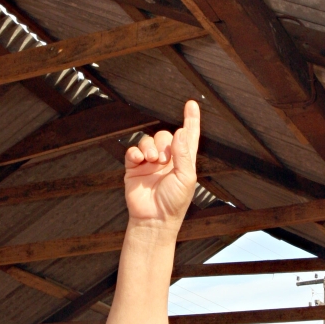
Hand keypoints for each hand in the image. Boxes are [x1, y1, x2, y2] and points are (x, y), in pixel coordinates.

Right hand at [124, 100, 199, 225]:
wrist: (154, 219)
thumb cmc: (174, 202)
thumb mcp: (186, 178)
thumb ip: (183, 154)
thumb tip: (180, 131)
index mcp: (183, 161)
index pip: (189, 136)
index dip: (191, 120)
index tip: (191, 104)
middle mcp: (167, 160)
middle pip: (165, 136)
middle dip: (164, 142)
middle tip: (163, 158)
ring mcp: (150, 163)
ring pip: (148, 141)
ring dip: (150, 147)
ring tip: (152, 160)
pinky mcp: (134, 168)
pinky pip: (133, 151)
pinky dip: (135, 152)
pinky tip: (139, 160)